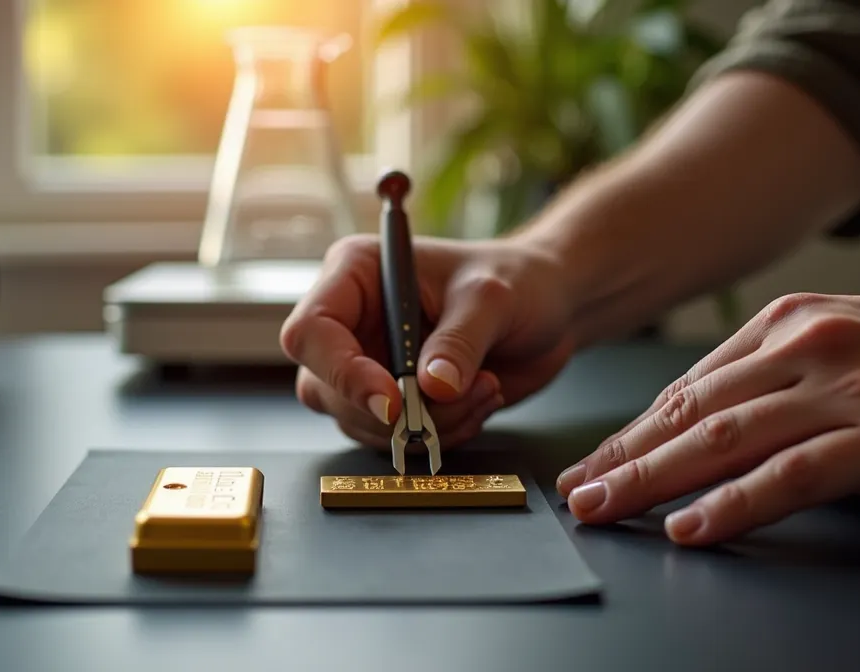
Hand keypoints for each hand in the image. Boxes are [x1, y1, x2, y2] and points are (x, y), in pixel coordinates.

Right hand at [281, 234, 576, 448]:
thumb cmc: (517, 280)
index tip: (393, 400)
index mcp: (355, 275)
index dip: (342, 372)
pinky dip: (441, 434)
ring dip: (428, 425)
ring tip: (484, 390)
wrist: (549, 308)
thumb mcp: (491, 300)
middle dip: (395, 410)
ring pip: (362, 423)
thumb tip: (432, 387)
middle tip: (459, 395)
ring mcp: (368, 364)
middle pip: (326, 388)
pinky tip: (479, 401)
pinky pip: (395, 439)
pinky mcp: (393, 399)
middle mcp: (350, 322)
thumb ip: (459, 342)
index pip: (310, 332)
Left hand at [556, 288, 859, 544]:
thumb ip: (775, 371)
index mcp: (787, 323)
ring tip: (605, 509)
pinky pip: (792, 476)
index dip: (632, 432)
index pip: (689, 387)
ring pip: (725, 440)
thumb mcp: (847, 339)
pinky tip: (692, 525)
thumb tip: (703, 415)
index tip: (592, 463)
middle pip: (691, 412)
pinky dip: (734, 504)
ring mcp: (845, 392)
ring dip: (653, 479)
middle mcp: (805, 349)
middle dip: (624, 457)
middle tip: (576, 493)